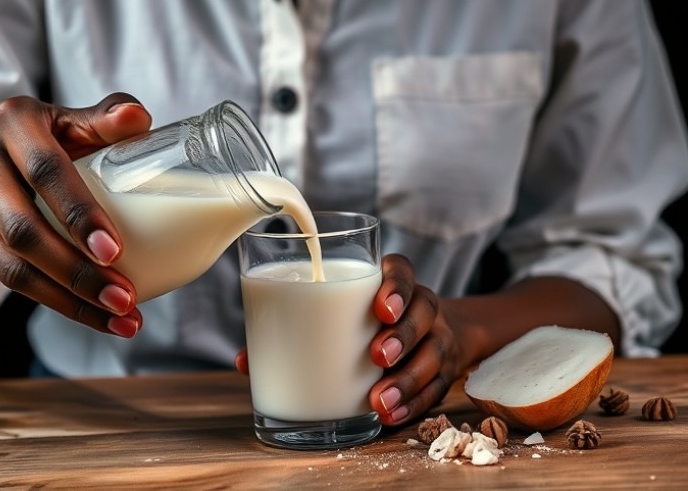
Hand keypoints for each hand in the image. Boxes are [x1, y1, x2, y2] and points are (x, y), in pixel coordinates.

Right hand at [0, 92, 151, 336]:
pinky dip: (57, 304)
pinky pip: (10, 281)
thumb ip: (106, 119)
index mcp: (15, 122)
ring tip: (121, 317)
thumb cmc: (51, 140)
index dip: (80, 215)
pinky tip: (98, 318)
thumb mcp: (74, 122)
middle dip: (77, 271)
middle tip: (125, 297)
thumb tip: (137, 119)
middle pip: (25, 230)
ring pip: (14, 267)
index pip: (47, 173)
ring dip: (70, 300)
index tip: (115, 251)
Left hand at [233, 253, 466, 426]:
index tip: (380, 308)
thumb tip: (244, 360)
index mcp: (392, 283)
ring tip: (379, 401)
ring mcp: (437, 337)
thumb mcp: (337, 312)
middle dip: (402, 335)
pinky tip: (392, 416)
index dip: (395, 286)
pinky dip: (415, 403)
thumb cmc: (363, 319)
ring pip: (435, 352)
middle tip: (376, 356)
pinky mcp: (443, 370)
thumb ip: (297, 327)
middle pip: (423, 310)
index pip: (401, 271)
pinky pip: (437, 387)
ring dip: (408, 379)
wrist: (428, 332)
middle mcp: (421, 305)